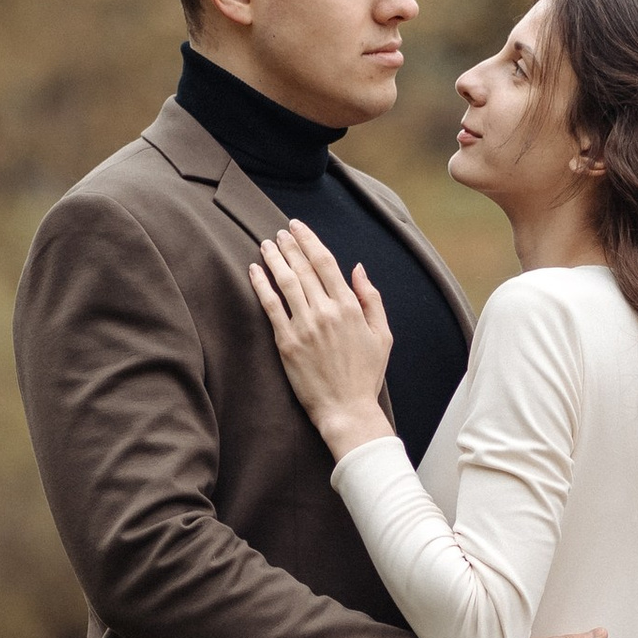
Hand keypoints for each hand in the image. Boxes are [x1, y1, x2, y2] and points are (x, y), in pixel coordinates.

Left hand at [248, 220, 393, 457]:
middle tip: (279, 231)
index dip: (309, 241)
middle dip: (289, 244)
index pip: (325, 262)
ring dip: (274, 258)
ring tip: (266, 244)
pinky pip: (270, 306)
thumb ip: (371, 299)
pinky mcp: (287, 343)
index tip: (297, 227)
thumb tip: (358, 269)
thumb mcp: (382, 335)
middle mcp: (326, 311)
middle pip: (303, 267)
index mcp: (349, 307)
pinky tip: (254, 270)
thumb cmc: (366, 375)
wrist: (347, 410)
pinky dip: (261, 285)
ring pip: (285, 282)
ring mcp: (304, 326)